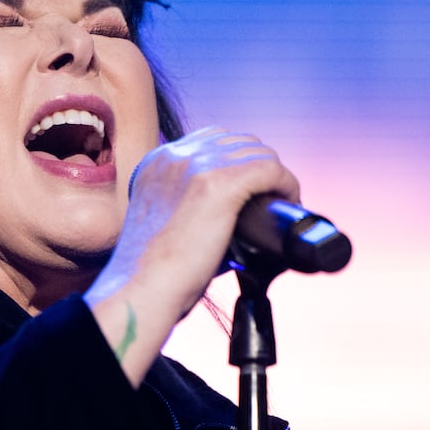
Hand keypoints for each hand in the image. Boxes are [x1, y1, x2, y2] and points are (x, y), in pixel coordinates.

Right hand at [85, 127, 301, 384]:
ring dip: (273, 175)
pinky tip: (287, 202)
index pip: (211, 141)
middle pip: (236, 142)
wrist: (143, 287)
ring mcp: (198, 166)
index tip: (248, 189)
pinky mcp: (221, 184)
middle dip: (257, 166)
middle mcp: (175, 155)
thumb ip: (183, 205)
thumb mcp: (161, 220)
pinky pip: (271, 169)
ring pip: (257, 152)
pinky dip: (285, 184)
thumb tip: (223, 214)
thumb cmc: (152, 270)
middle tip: (267, 197)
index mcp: (157, 161)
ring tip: (278, 202)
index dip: (237, 163)